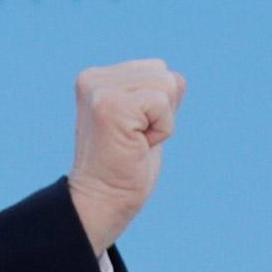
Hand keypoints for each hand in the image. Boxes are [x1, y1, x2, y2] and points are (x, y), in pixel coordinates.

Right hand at [67, 58, 185, 255]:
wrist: (102, 201)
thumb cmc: (125, 167)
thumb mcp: (143, 121)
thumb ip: (154, 95)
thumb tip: (177, 78)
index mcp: (98, 79)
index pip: (157, 70)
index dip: (158, 108)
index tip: (131, 133)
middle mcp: (94, 79)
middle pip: (164, 74)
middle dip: (162, 111)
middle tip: (134, 139)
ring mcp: (99, 90)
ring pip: (166, 84)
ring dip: (161, 121)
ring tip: (135, 141)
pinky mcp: (110, 105)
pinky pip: (162, 103)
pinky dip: (161, 130)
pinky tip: (136, 145)